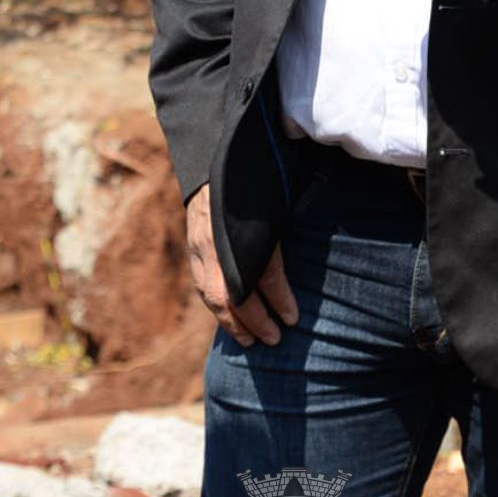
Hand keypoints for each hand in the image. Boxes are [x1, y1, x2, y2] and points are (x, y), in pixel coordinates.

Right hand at [183, 184, 299, 346]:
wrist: (215, 156)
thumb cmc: (255, 178)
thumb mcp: (275, 200)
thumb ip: (285, 231)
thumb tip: (303, 268)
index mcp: (244, 226)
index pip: (263, 271)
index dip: (279, 299)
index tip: (292, 320)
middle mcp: (218, 239)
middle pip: (232, 292)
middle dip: (253, 321)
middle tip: (274, 340)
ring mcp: (201, 244)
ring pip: (213, 294)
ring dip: (232, 322)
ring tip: (250, 340)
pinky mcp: (194, 247)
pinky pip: (202, 285)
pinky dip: (217, 307)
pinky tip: (230, 319)